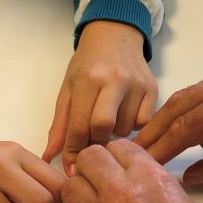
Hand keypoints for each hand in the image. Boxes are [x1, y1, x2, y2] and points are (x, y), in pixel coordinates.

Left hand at [43, 20, 155, 173]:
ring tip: (110, 117)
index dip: (74, 150)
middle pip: (104, 127)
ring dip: (115, 132)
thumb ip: (59, 125)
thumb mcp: (68, 89)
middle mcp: (114, 80)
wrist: (115, 35)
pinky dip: (133, 124)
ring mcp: (136, 84)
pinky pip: (144, 122)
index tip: (72, 166)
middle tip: (92, 140)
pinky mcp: (153, 88)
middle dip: (96, 141)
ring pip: (125, 129)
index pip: (80, 126)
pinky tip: (126, 112)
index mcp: (88, 79)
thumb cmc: (87, 64)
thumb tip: (50, 158)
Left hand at [58, 140, 202, 202]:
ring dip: (80, 198)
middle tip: (101, 189)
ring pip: (70, 189)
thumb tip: (134, 186)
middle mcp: (121, 191)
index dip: (116, 160)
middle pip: (88, 159)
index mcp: (150, 176)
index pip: (117, 146)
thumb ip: (153, 186)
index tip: (118, 172)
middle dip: (93, 171)